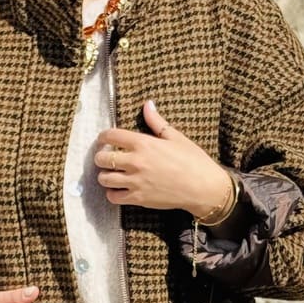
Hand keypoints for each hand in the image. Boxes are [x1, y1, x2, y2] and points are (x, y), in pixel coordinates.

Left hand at [94, 99, 233, 218]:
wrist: (203, 187)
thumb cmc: (192, 160)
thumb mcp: (175, 137)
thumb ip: (156, 121)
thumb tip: (147, 104)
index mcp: (144, 143)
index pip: (111, 136)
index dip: (103, 136)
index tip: (103, 139)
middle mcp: (136, 161)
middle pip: (103, 158)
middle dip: (101, 157)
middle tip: (106, 158)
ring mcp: (135, 181)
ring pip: (104, 179)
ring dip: (104, 176)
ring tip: (111, 174)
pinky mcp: (138, 198)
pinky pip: (113, 197)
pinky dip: (112, 193)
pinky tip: (118, 189)